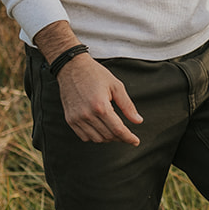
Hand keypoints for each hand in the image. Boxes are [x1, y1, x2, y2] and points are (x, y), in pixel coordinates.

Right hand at [33, 20, 142, 144]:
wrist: (71, 68)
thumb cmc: (95, 74)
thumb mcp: (116, 86)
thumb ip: (127, 105)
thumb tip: (138, 121)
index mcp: (101, 106)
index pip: (117, 130)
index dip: (128, 138)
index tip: (135, 141)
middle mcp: (87, 115)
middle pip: (108, 136)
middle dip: (120, 138)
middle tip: (127, 134)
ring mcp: (77, 118)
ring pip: (96, 139)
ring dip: (108, 138)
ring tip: (114, 131)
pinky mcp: (70, 119)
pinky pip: (84, 136)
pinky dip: (95, 137)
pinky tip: (101, 129)